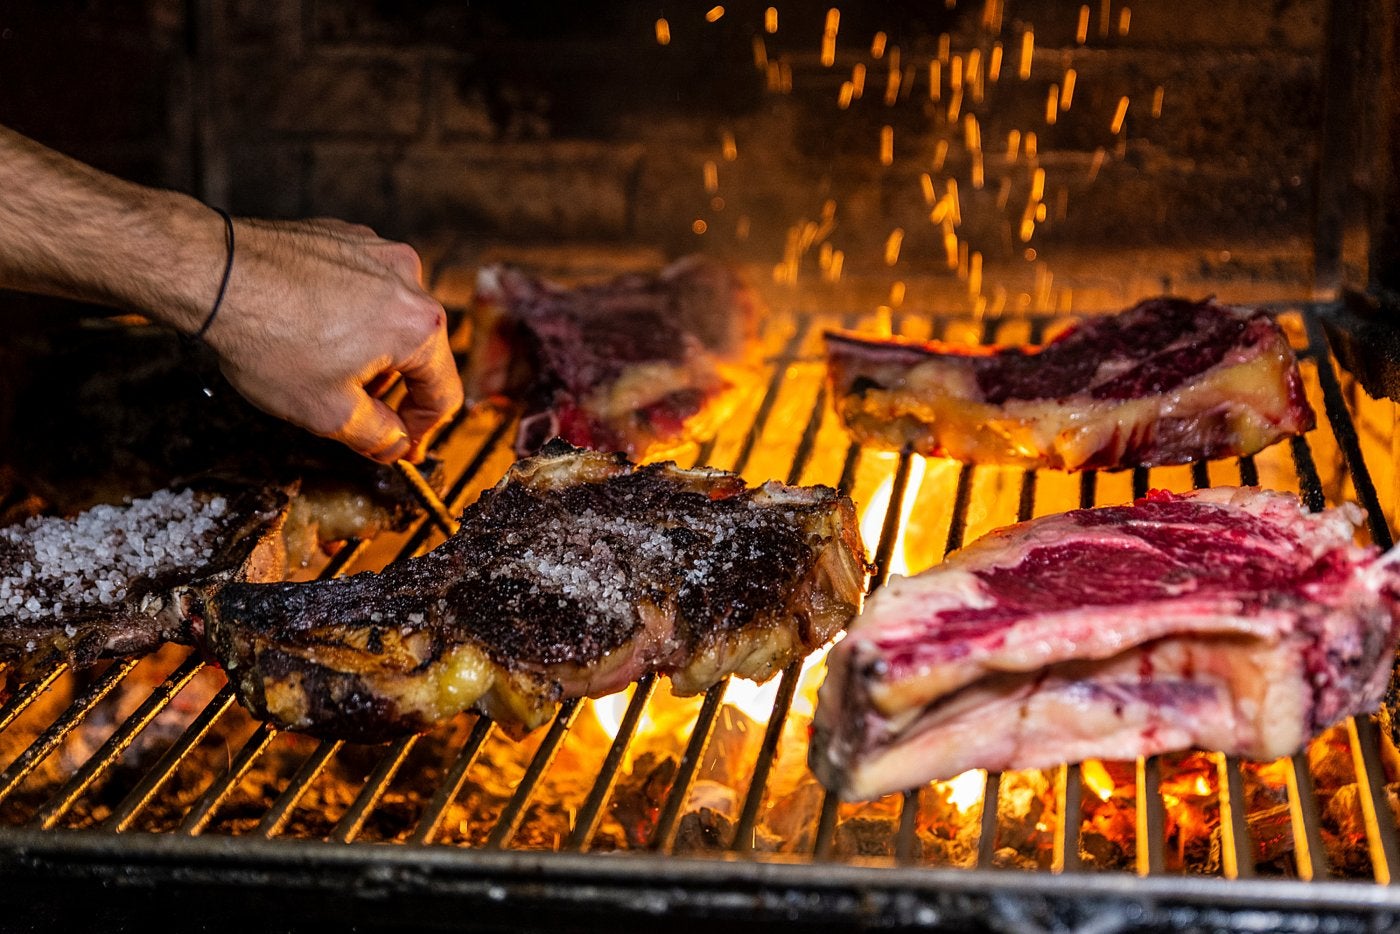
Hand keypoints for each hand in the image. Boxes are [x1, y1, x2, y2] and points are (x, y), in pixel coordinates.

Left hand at [200, 218, 462, 463]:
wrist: (211, 273)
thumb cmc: (268, 340)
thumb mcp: (328, 412)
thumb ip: (377, 437)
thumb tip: (396, 443)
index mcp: (419, 327)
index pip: (442, 393)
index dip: (422, 430)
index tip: (401, 444)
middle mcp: (409, 280)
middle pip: (418, 351)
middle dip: (390, 388)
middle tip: (354, 411)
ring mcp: (376, 251)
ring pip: (389, 316)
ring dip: (368, 348)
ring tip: (321, 364)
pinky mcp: (342, 236)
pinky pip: (360, 285)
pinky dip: (346, 312)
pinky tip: (306, 326)